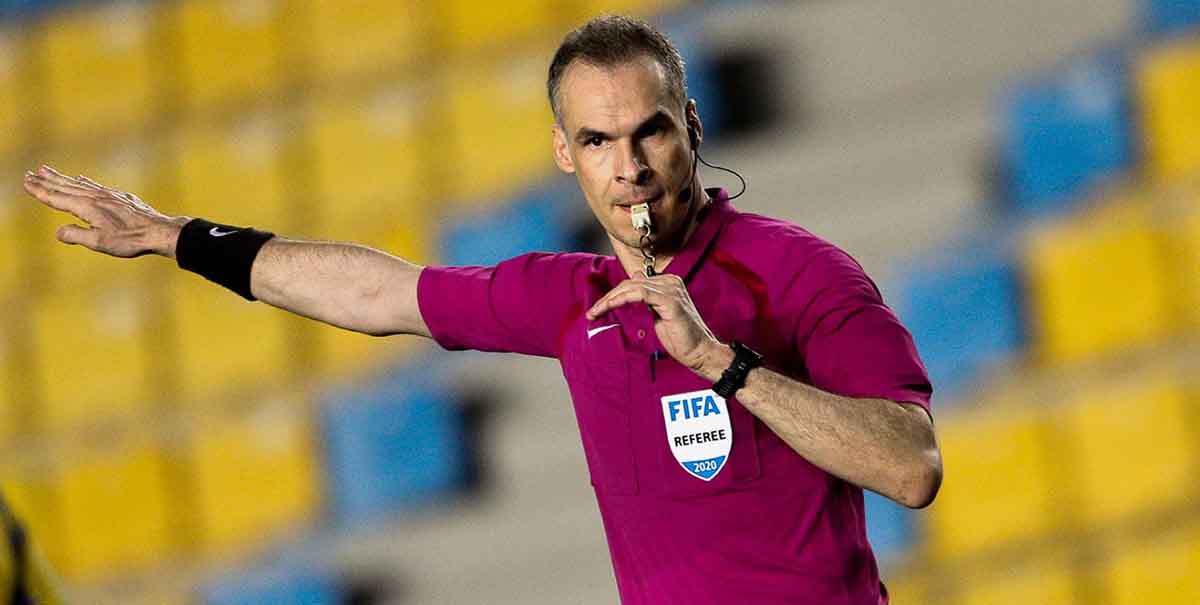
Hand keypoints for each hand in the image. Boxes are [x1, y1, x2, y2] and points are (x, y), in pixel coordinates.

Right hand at [22, 165, 189, 258]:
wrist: (158, 231)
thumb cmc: (130, 240)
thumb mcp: (100, 242)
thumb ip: (76, 235)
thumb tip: (59, 232)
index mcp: (87, 207)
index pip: (57, 198)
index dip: (40, 190)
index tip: (25, 182)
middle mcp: (95, 197)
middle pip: (65, 187)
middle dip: (46, 180)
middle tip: (30, 173)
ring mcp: (108, 195)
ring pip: (79, 184)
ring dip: (61, 178)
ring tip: (47, 170)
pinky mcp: (119, 197)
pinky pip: (95, 186)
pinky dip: (83, 181)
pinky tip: (80, 178)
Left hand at [586, 273, 724, 372]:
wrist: (699, 352)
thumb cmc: (680, 337)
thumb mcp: (659, 313)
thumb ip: (648, 297)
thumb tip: (634, 280)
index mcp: (669, 282)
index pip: (634, 282)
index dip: (613, 294)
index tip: (598, 308)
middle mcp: (671, 281)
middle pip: (630, 283)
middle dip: (607, 297)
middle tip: (592, 312)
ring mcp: (671, 289)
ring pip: (631, 287)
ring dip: (609, 300)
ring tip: (595, 312)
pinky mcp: (670, 300)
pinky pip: (639, 293)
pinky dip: (620, 299)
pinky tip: (609, 308)